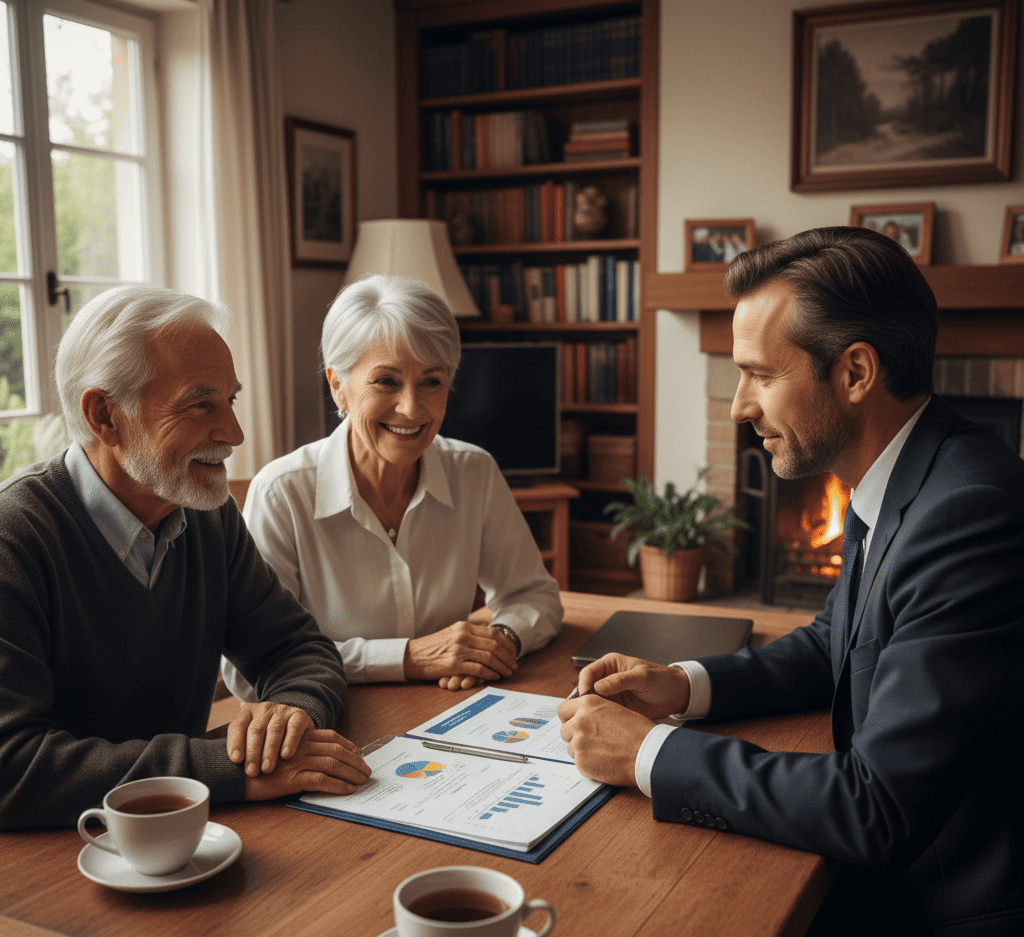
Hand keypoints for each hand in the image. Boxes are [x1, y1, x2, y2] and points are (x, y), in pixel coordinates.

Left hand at [227, 702, 315, 777]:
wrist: (293, 726)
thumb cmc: (265, 739)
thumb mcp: (250, 738)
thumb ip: (241, 747)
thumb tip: (224, 765)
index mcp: (247, 712)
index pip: (237, 725)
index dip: (236, 742)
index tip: (236, 760)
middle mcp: (264, 709)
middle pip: (255, 729)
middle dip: (252, 752)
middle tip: (252, 772)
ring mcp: (282, 710)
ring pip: (274, 729)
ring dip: (269, 751)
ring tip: (267, 769)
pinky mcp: (299, 715)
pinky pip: (294, 727)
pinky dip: (290, 741)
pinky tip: (286, 755)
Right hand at [243, 728, 370, 800]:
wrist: (232, 773)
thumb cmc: (255, 765)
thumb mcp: (277, 752)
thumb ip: (295, 752)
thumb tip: (315, 760)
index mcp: (298, 738)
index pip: (331, 736)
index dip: (348, 744)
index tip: (358, 751)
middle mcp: (301, 746)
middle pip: (337, 750)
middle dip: (355, 761)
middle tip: (367, 771)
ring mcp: (298, 762)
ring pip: (334, 764)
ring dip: (352, 773)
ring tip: (362, 781)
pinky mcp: (293, 779)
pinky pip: (322, 780)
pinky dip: (338, 785)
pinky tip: (347, 790)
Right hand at [404, 621, 517, 689]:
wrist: (413, 655)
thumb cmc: (432, 647)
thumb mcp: (452, 633)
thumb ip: (469, 634)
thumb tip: (488, 638)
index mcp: (464, 627)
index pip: (493, 633)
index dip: (506, 643)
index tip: (513, 652)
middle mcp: (463, 636)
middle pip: (494, 645)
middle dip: (508, 657)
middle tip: (514, 665)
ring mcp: (459, 650)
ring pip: (489, 657)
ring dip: (501, 666)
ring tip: (507, 672)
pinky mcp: (454, 664)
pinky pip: (478, 669)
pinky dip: (489, 673)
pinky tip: (494, 676)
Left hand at [556, 695, 653, 786]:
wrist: (647, 753)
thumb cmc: (638, 731)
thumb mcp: (615, 710)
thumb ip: (594, 712)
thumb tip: (582, 716)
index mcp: (588, 705)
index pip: (563, 709)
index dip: (569, 717)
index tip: (574, 723)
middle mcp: (579, 721)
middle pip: (564, 730)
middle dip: (574, 735)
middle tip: (590, 740)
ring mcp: (578, 743)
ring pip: (570, 747)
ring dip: (581, 750)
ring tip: (601, 751)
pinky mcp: (581, 762)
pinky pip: (578, 762)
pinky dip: (588, 763)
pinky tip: (604, 761)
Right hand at [575, 653, 690, 719]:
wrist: (677, 696)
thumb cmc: (663, 680)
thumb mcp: (642, 677)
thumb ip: (620, 680)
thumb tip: (598, 687)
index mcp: (611, 664)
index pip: (588, 673)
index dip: (584, 685)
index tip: (586, 698)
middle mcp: (608, 679)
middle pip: (587, 689)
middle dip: (585, 701)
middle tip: (587, 713)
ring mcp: (612, 694)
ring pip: (593, 703)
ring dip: (593, 712)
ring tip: (595, 720)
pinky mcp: (617, 708)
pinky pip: (603, 713)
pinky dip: (602, 719)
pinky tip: (605, 725)